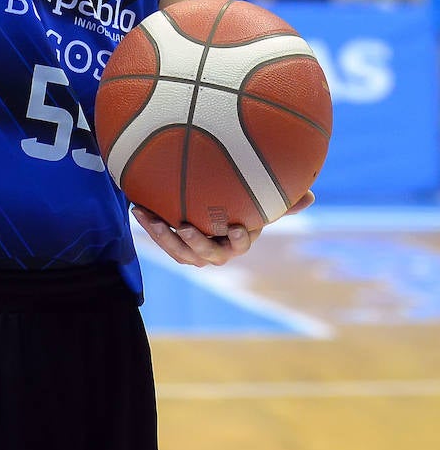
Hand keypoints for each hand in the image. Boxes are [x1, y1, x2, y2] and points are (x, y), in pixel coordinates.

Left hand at [132, 191, 313, 266]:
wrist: (208, 213)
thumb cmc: (238, 207)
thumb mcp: (256, 203)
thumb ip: (279, 200)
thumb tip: (312, 194)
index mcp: (237, 241)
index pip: (241, 244)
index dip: (239, 238)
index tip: (237, 227)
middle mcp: (216, 252)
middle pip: (207, 255)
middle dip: (195, 243)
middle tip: (182, 225)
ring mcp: (194, 252)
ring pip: (180, 252)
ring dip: (162, 236)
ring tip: (147, 217)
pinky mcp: (175, 246)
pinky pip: (163, 242)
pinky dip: (150, 228)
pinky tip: (138, 208)